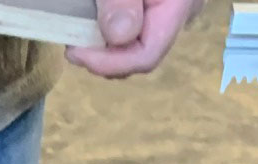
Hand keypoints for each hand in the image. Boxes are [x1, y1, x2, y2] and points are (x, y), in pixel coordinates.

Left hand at [67, 0, 204, 75]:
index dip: (108, 63)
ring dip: (107, 48)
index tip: (74, 51)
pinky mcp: (163, 6)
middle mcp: (184, 12)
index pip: (147, 55)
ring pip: (140, 45)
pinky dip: (113, 35)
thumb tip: (119, 36)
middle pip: (143, 55)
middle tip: (73, 45)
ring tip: (79, 34)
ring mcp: (175, 10)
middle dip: (105, 59)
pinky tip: (93, 26)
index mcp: (181, 4)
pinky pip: (141, 31)